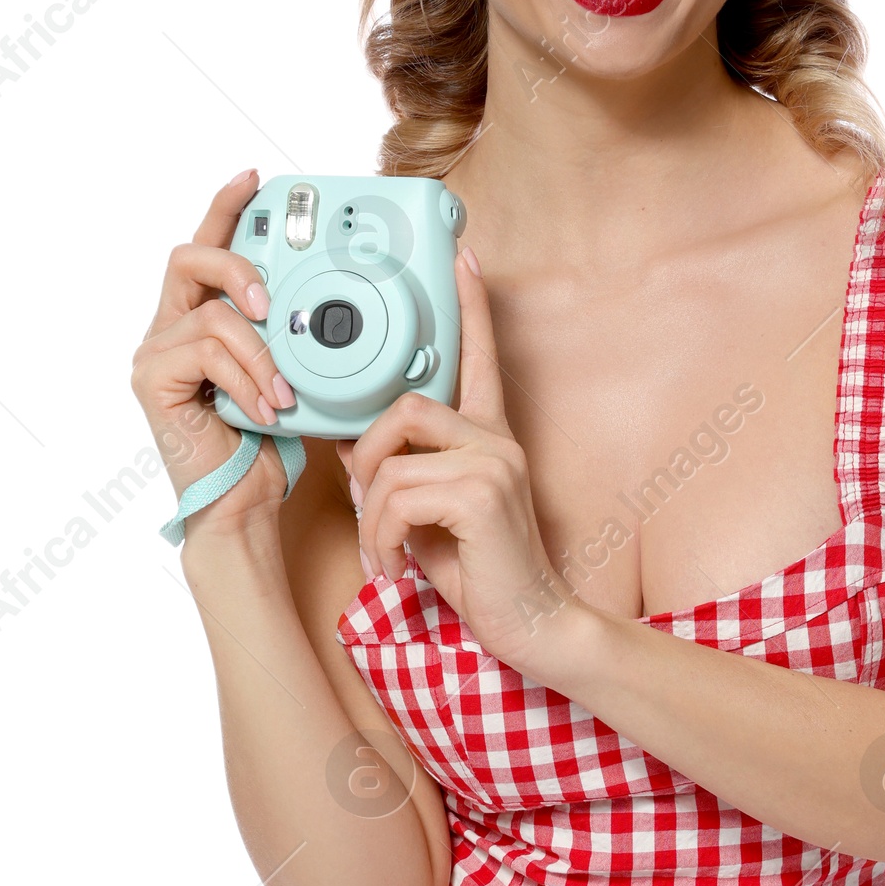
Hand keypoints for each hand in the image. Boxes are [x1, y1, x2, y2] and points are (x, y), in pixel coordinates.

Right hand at [131, 169, 297, 538]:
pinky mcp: (151, 381)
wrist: (241, 506)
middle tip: (271, 303)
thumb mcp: (292, 375)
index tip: (255, 178)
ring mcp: (155, 353)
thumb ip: (293, 336)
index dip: (226, 208)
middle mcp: (170, 327)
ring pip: (212, 316)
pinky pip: (204, 353)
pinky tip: (264, 411)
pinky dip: (245, 380)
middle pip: (189, 258)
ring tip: (282, 393)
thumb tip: (331, 308)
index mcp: (201, 318)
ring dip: (260, 354)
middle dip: (237, 267)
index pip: (207, 247)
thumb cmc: (267, 446)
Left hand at [337, 247, 594, 680]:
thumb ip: (403, 473)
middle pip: (405, 407)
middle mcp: (497, 440)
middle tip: (367, 510)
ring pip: (392, 460)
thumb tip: (349, 447)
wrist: (535, 627)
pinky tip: (397, 566)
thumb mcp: (432, 516)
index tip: (463, 259)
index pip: (480, 359)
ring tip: (383, 552)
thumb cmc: (483, 575)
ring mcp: (493, 463)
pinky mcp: (482, 494)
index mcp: (491, 438)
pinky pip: (398, 495)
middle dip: (365, 459)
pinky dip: (382, 538)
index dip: (471, 308)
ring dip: (371, 515)